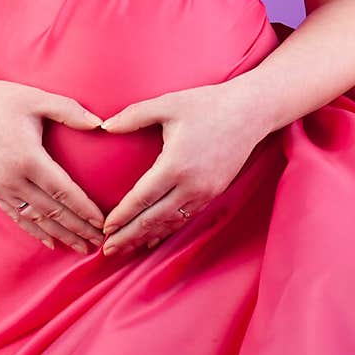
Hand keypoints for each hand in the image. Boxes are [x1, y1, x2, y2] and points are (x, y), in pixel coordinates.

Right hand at [0, 78, 105, 253]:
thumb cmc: (1, 99)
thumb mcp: (37, 99)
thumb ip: (70, 111)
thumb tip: (101, 124)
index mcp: (28, 157)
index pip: (62, 191)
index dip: (84, 209)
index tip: (102, 222)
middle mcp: (13, 178)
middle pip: (52, 211)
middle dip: (78, 228)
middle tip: (100, 242)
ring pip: (35, 219)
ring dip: (60, 234)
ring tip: (82, 247)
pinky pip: (16, 215)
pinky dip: (35, 231)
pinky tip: (51, 241)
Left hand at [98, 81, 268, 255]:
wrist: (250, 112)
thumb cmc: (207, 104)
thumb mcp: (167, 104)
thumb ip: (133, 115)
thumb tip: (104, 126)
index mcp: (176, 164)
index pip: (142, 198)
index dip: (122, 216)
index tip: (105, 228)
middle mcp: (191, 185)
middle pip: (154, 219)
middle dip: (129, 236)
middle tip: (107, 250)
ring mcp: (205, 192)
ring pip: (171, 223)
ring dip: (147, 237)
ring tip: (125, 249)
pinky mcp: (214, 193)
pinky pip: (186, 218)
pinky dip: (167, 230)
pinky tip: (153, 238)